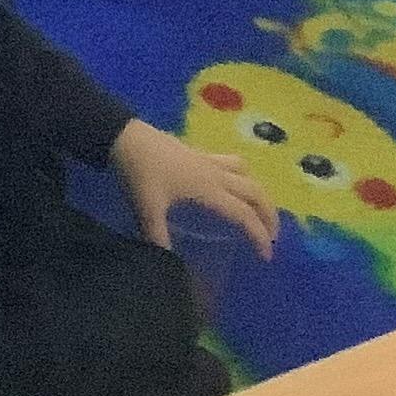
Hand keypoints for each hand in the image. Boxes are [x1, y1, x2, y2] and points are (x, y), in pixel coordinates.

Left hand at [112, 122, 278, 254]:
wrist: (123, 136)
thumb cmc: (138, 171)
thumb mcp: (147, 207)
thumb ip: (157, 235)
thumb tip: (166, 260)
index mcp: (208, 189)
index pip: (244, 214)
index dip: (259, 235)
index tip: (266, 256)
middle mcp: (216, 173)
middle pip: (256, 191)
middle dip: (269, 214)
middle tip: (271, 235)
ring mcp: (208, 159)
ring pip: (247, 173)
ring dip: (258, 191)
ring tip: (257, 209)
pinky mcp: (198, 151)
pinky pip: (231, 162)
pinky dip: (241, 175)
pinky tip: (230, 185)